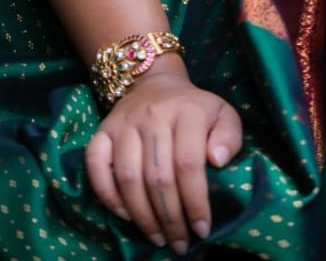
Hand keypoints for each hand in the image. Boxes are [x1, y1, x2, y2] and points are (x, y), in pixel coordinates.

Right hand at [85, 65, 242, 251]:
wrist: (155, 83)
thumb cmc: (194, 109)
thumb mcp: (222, 114)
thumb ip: (229, 136)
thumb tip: (218, 160)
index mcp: (186, 111)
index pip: (188, 163)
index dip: (195, 202)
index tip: (201, 230)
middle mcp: (152, 115)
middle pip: (157, 176)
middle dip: (170, 218)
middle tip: (179, 243)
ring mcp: (124, 122)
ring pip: (128, 176)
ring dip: (142, 215)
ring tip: (157, 238)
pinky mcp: (102, 130)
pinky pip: (95, 164)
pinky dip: (107, 195)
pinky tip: (126, 215)